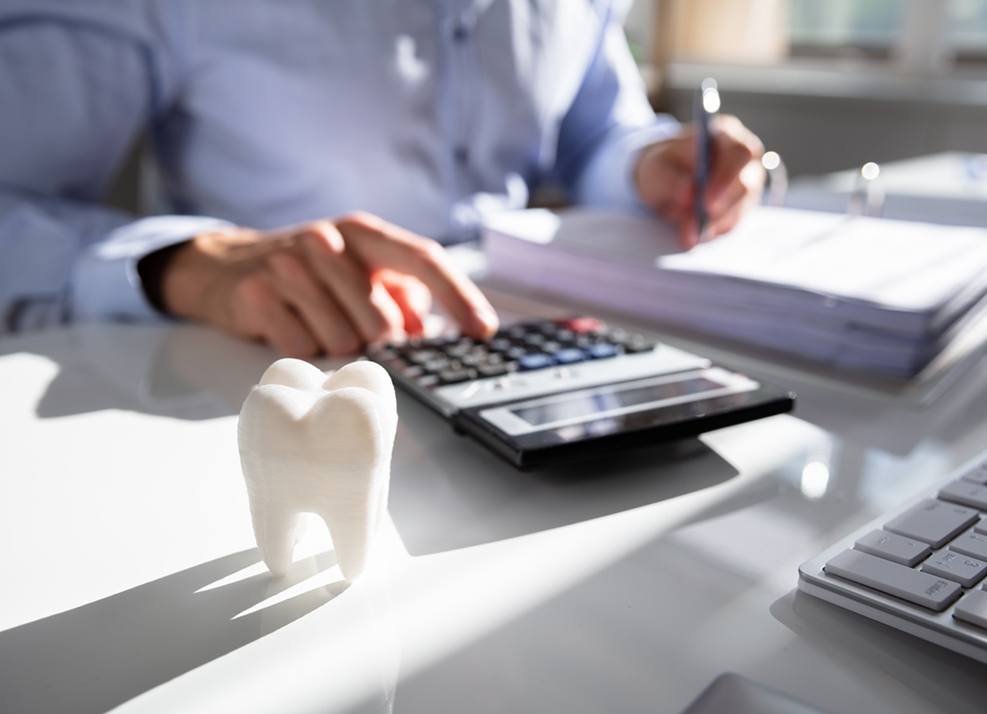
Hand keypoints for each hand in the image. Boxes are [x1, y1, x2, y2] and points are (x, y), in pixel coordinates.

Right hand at [155, 212, 498, 356]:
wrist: (224, 266)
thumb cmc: (308, 273)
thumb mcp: (357, 270)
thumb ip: (399, 295)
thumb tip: (424, 331)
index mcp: (363, 232)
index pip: (423, 258)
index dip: (459, 296)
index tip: (484, 330)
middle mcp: (328, 241)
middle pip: (382, 321)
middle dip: (376, 341)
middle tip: (352, 329)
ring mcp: (289, 265)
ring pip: (343, 341)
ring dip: (336, 345)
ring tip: (313, 320)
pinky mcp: (257, 295)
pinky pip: (304, 350)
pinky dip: (304, 350)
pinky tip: (289, 325)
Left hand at [634, 115, 764, 247]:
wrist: (663, 179)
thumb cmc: (663, 165)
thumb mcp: (655, 167)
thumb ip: (670, 178)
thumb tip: (688, 194)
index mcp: (726, 134)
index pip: (740, 153)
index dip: (726, 178)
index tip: (705, 202)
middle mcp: (745, 159)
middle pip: (746, 185)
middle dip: (721, 208)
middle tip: (698, 225)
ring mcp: (748, 183)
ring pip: (740, 208)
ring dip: (713, 224)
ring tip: (686, 234)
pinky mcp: (741, 207)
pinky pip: (732, 223)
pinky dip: (712, 231)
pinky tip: (693, 234)